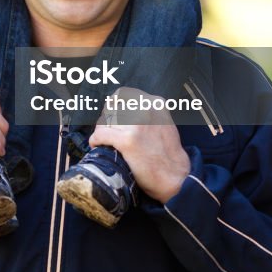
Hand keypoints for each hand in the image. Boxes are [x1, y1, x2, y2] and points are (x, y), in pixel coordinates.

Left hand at [88, 88, 189, 203]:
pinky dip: (95, 140)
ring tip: (102, 140)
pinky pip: (101, 135)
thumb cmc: (168, 153)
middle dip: (106, 120)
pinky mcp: (127, 140)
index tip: (109, 114)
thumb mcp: (163, 123)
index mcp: (155, 102)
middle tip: (105, 131)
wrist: (176, 177)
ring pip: (105, 122)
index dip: (112, 105)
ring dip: (101, 131)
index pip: (122, 94)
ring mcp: (136, 125)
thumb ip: (147, 113)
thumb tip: (123, 110)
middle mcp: (145, 110)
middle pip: (111, 108)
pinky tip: (96, 145)